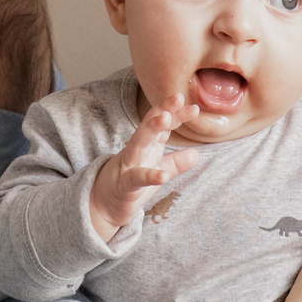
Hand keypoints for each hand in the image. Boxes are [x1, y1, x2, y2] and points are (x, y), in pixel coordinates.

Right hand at [88, 101, 200, 239]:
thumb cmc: (131, 183)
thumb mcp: (157, 170)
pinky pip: (136, 178)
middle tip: (178, 97)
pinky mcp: (124, 185)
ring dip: (151, 129)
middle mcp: (137, 150)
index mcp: (147, 144)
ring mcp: (128, 165)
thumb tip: (196, 154)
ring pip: (138, 142)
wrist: (105, 205)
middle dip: (163, 110)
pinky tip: (163, 176)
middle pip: (149, 125)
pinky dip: (149, 176)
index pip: (162, 124)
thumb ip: (176, 163)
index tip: (193, 106)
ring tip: (166, 118)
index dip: (176, 114)